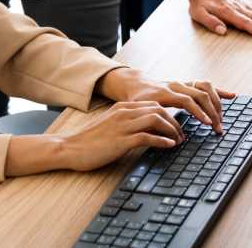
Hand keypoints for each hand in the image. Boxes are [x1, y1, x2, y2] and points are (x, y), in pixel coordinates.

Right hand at [59, 102, 184, 171]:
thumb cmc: (89, 141)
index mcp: (121, 108)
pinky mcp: (121, 141)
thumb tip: (145, 130)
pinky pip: (147, 137)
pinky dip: (162, 141)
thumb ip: (126, 123)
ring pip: (156, 120)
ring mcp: (122, 126)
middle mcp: (123, 113)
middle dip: (174, 122)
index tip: (176, 127)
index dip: (168, 115)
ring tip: (178, 141)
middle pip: (158, 109)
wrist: (70, 148)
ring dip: (171, 130)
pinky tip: (169, 146)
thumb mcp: (110, 125)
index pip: (153, 104)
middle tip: (182, 135)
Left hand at [100, 67, 232, 133]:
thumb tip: (167, 137)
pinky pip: (207, 85)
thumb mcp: (139, 110)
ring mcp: (183, 83)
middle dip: (212, 111)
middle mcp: (176, 86)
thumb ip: (151, 121)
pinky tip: (232, 96)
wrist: (135, 84)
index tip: (208, 123)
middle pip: (200, 94)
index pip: (187, 100)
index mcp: (165, 93)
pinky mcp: (188, 84)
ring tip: (221, 118)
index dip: (199, 112)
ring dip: (216, 102)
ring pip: (205, 87)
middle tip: (218, 128)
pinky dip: (220, 91)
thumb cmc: (137, 100)